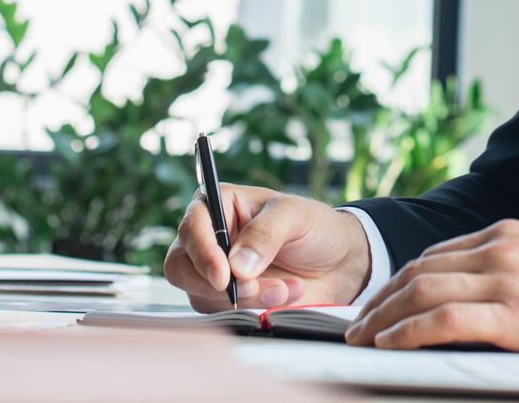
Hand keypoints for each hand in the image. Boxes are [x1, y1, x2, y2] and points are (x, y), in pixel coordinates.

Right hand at [163, 183, 372, 311]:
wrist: (339, 263)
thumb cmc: (315, 227)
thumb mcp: (296, 215)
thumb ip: (266, 233)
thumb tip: (236, 265)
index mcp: (219, 205)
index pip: (191, 226)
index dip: (201, 251)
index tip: (223, 275)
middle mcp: (209, 239)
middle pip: (180, 266)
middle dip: (213, 284)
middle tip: (251, 288)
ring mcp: (216, 273)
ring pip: (202, 295)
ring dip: (244, 298)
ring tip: (285, 287)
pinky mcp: (229, 301)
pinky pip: (225, 314)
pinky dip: (255, 309)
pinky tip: (286, 294)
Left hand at [343, 219, 518, 356]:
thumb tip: (489, 299)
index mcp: (511, 234)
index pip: (438, 253)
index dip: (402, 279)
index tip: (382, 299)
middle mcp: (502, 249)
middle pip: (420, 269)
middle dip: (381, 297)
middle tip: (356, 322)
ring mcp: (508, 279)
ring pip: (423, 290)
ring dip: (382, 315)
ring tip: (361, 338)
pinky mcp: (517, 314)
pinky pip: (444, 319)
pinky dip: (408, 331)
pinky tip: (388, 344)